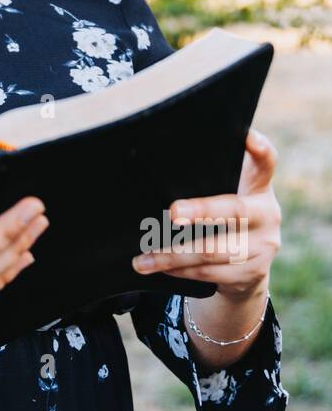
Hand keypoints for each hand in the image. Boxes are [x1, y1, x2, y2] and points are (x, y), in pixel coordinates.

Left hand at [131, 128, 281, 300]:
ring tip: (143, 259)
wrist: (249, 265)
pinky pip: (211, 274)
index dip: (259, 149)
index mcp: (258, 186)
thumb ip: (209, 180)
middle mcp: (267, 213)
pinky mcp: (254, 272)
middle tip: (172, 212)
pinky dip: (180, 271)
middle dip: (202, 211)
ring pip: (214, 250)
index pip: (266, 161)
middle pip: (235, 210)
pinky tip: (160, 268)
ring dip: (173, 255)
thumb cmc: (224, 218)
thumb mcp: (226, 194)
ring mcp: (264, 245)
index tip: (247, 136)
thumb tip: (155, 170)